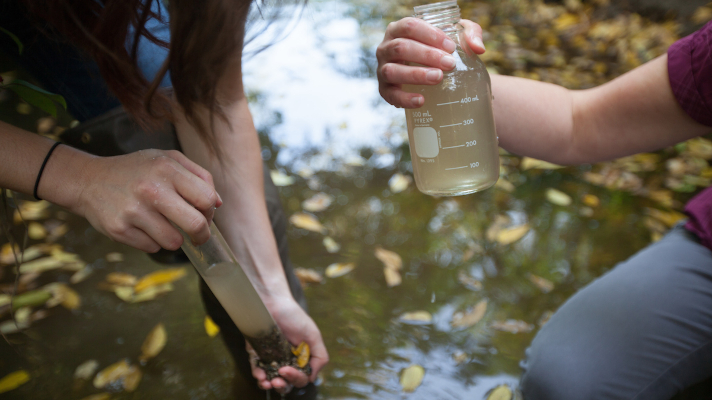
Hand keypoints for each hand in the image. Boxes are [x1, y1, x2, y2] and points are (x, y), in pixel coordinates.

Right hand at [75, 149, 221, 252]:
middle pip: (195, 225)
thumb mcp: (167, 159)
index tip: (206, 216)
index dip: (211, 212)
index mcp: (166, 169)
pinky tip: (142, 227)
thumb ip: (198, 175)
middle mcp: (150, 189)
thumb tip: (218, 203)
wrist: (88, 180)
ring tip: (163, 226)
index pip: (206, 199)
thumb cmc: (136, 170)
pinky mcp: (119, 230)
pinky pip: (152, 247)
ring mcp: (134, 211)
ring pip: (174, 242)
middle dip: (202, 235)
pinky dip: (152, 241)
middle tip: (198, 236)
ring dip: (174, 239)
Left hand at [250, 297, 328, 392]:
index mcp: (301, 359)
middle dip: (283, 385)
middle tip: (277, 380)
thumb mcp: (313, 335)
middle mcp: (287, 361)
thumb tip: (312, 377)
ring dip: (269, 385)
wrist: (272, 302)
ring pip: (271, 380)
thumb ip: (320, 356)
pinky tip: (259, 375)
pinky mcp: (257, 354)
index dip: (296, 378)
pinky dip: (258, 376)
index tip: (287, 370)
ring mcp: (272, 359)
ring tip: (267, 382)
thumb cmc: (294, 316)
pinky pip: (257, 370)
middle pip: (286, 383)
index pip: (301, 377)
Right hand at [376, 17, 485, 107]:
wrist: (429, 74)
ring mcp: (382, 70)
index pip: (410, 26)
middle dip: (426, 55)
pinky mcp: (384, 90)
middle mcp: (386, 48)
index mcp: (399, 30)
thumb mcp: (454, 37)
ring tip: (438, 78)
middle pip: (401, 47)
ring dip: (415, 74)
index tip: (451, 46)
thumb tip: (478, 48)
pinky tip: (421, 101)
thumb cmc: (439, 50)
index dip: (430, 35)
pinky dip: (405, 99)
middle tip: (449, 64)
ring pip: (393, 71)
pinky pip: (390, 95)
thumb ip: (470, 34)